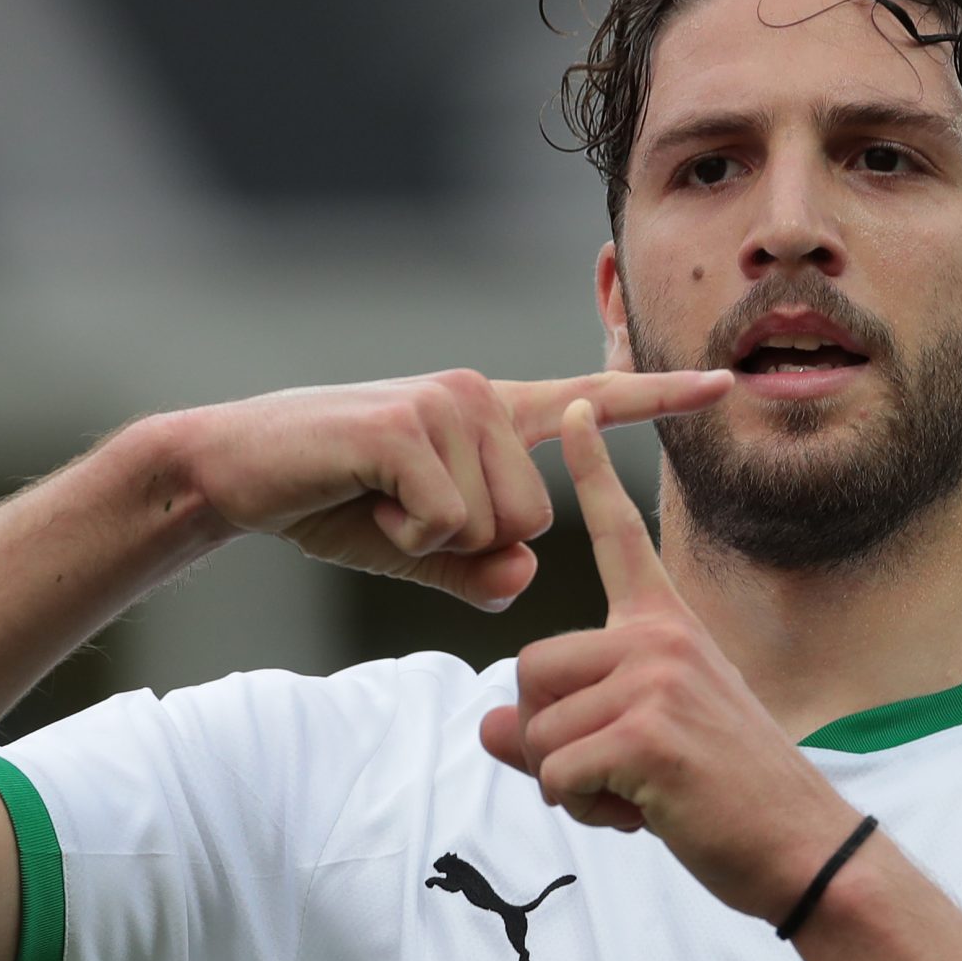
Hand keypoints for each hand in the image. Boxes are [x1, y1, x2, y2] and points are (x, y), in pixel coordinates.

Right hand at [164, 367, 733, 609]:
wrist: (238, 470)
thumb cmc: (333, 503)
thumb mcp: (419, 549)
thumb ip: (480, 568)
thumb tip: (522, 577)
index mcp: (493, 417)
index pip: (590, 404)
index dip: (657, 399)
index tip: (722, 383)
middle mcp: (479, 396)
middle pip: (536, 519)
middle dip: (470, 542)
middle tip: (400, 509)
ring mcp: (446, 402)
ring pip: (497, 523)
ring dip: (431, 537)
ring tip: (378, 498)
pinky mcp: (409, 423)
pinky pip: (449, 519)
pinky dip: (405, 531)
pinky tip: (365, 496)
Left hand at [477, 398, 859, 921]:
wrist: (798, 846)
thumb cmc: (724, 795)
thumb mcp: (637, 748)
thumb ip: (558, 729)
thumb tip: (486, 727)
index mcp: (667, 626)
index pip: (621, 538)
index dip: (590, 473)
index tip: (572, 407)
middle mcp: (659, 638)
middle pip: (530, 670)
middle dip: (548, 736)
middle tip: (616, 768)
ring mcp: (655, 680)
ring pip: (537, 729)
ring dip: (566, 780)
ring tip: (636, 790)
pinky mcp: (646, 732)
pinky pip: (555, 772)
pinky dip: (583, 806)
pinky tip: (641, 811)